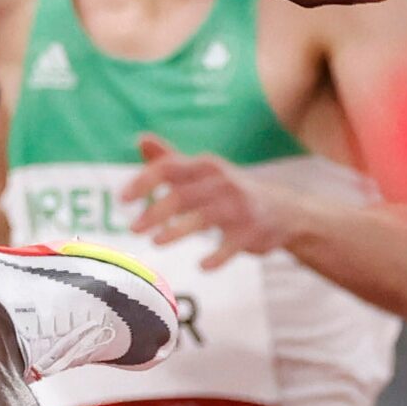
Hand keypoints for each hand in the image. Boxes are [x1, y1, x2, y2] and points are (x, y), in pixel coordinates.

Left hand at [124, 133, 303, 267]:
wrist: (284, 210)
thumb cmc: (229, 190)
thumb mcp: (202, 172)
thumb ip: (169, 159)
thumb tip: (141, 139)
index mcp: (205, 166)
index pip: (168, 168)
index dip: (144, 182)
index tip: (122, 199)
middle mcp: (222, 182)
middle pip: (183, 195)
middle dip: (155, 212)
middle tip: (133, 228)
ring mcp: (239, 207)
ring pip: (204, 219)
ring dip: (177, 231)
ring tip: (156, 241)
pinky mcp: (252, 231)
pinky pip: (231, 245)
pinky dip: (217, 256)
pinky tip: (202, 266)